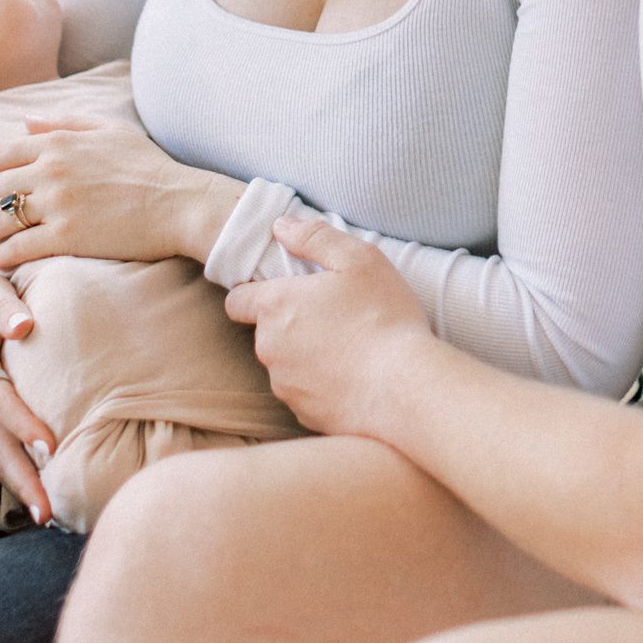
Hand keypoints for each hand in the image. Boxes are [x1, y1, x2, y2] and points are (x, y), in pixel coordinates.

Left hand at [0, 119, 241, 271]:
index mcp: (58, 142)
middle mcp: (52, 169)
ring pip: (0, 220)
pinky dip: (1, 256)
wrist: (179, 204)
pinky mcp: (68, 236)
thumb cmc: (149, 168)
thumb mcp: (110, 130)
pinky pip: (19, 247)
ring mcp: (59, 203)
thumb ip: (66, 122)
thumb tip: (27, 122)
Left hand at [224, 217, 432, 436]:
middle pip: (266, 332)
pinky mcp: (303, 414)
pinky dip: (321, 384)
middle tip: (333, 315)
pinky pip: (304, 392)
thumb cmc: (383, 317)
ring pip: (285, 364)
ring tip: (349, 347)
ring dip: (305, 355)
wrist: (405, 389)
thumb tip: (281, 227)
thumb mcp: (359, 259)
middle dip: (290, 323)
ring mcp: (285, 386)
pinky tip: (353, 375)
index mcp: (275, 306)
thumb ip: (315, 237)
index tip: (286, 291)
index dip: (254, 293)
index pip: (237, 300)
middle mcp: (269, 348)